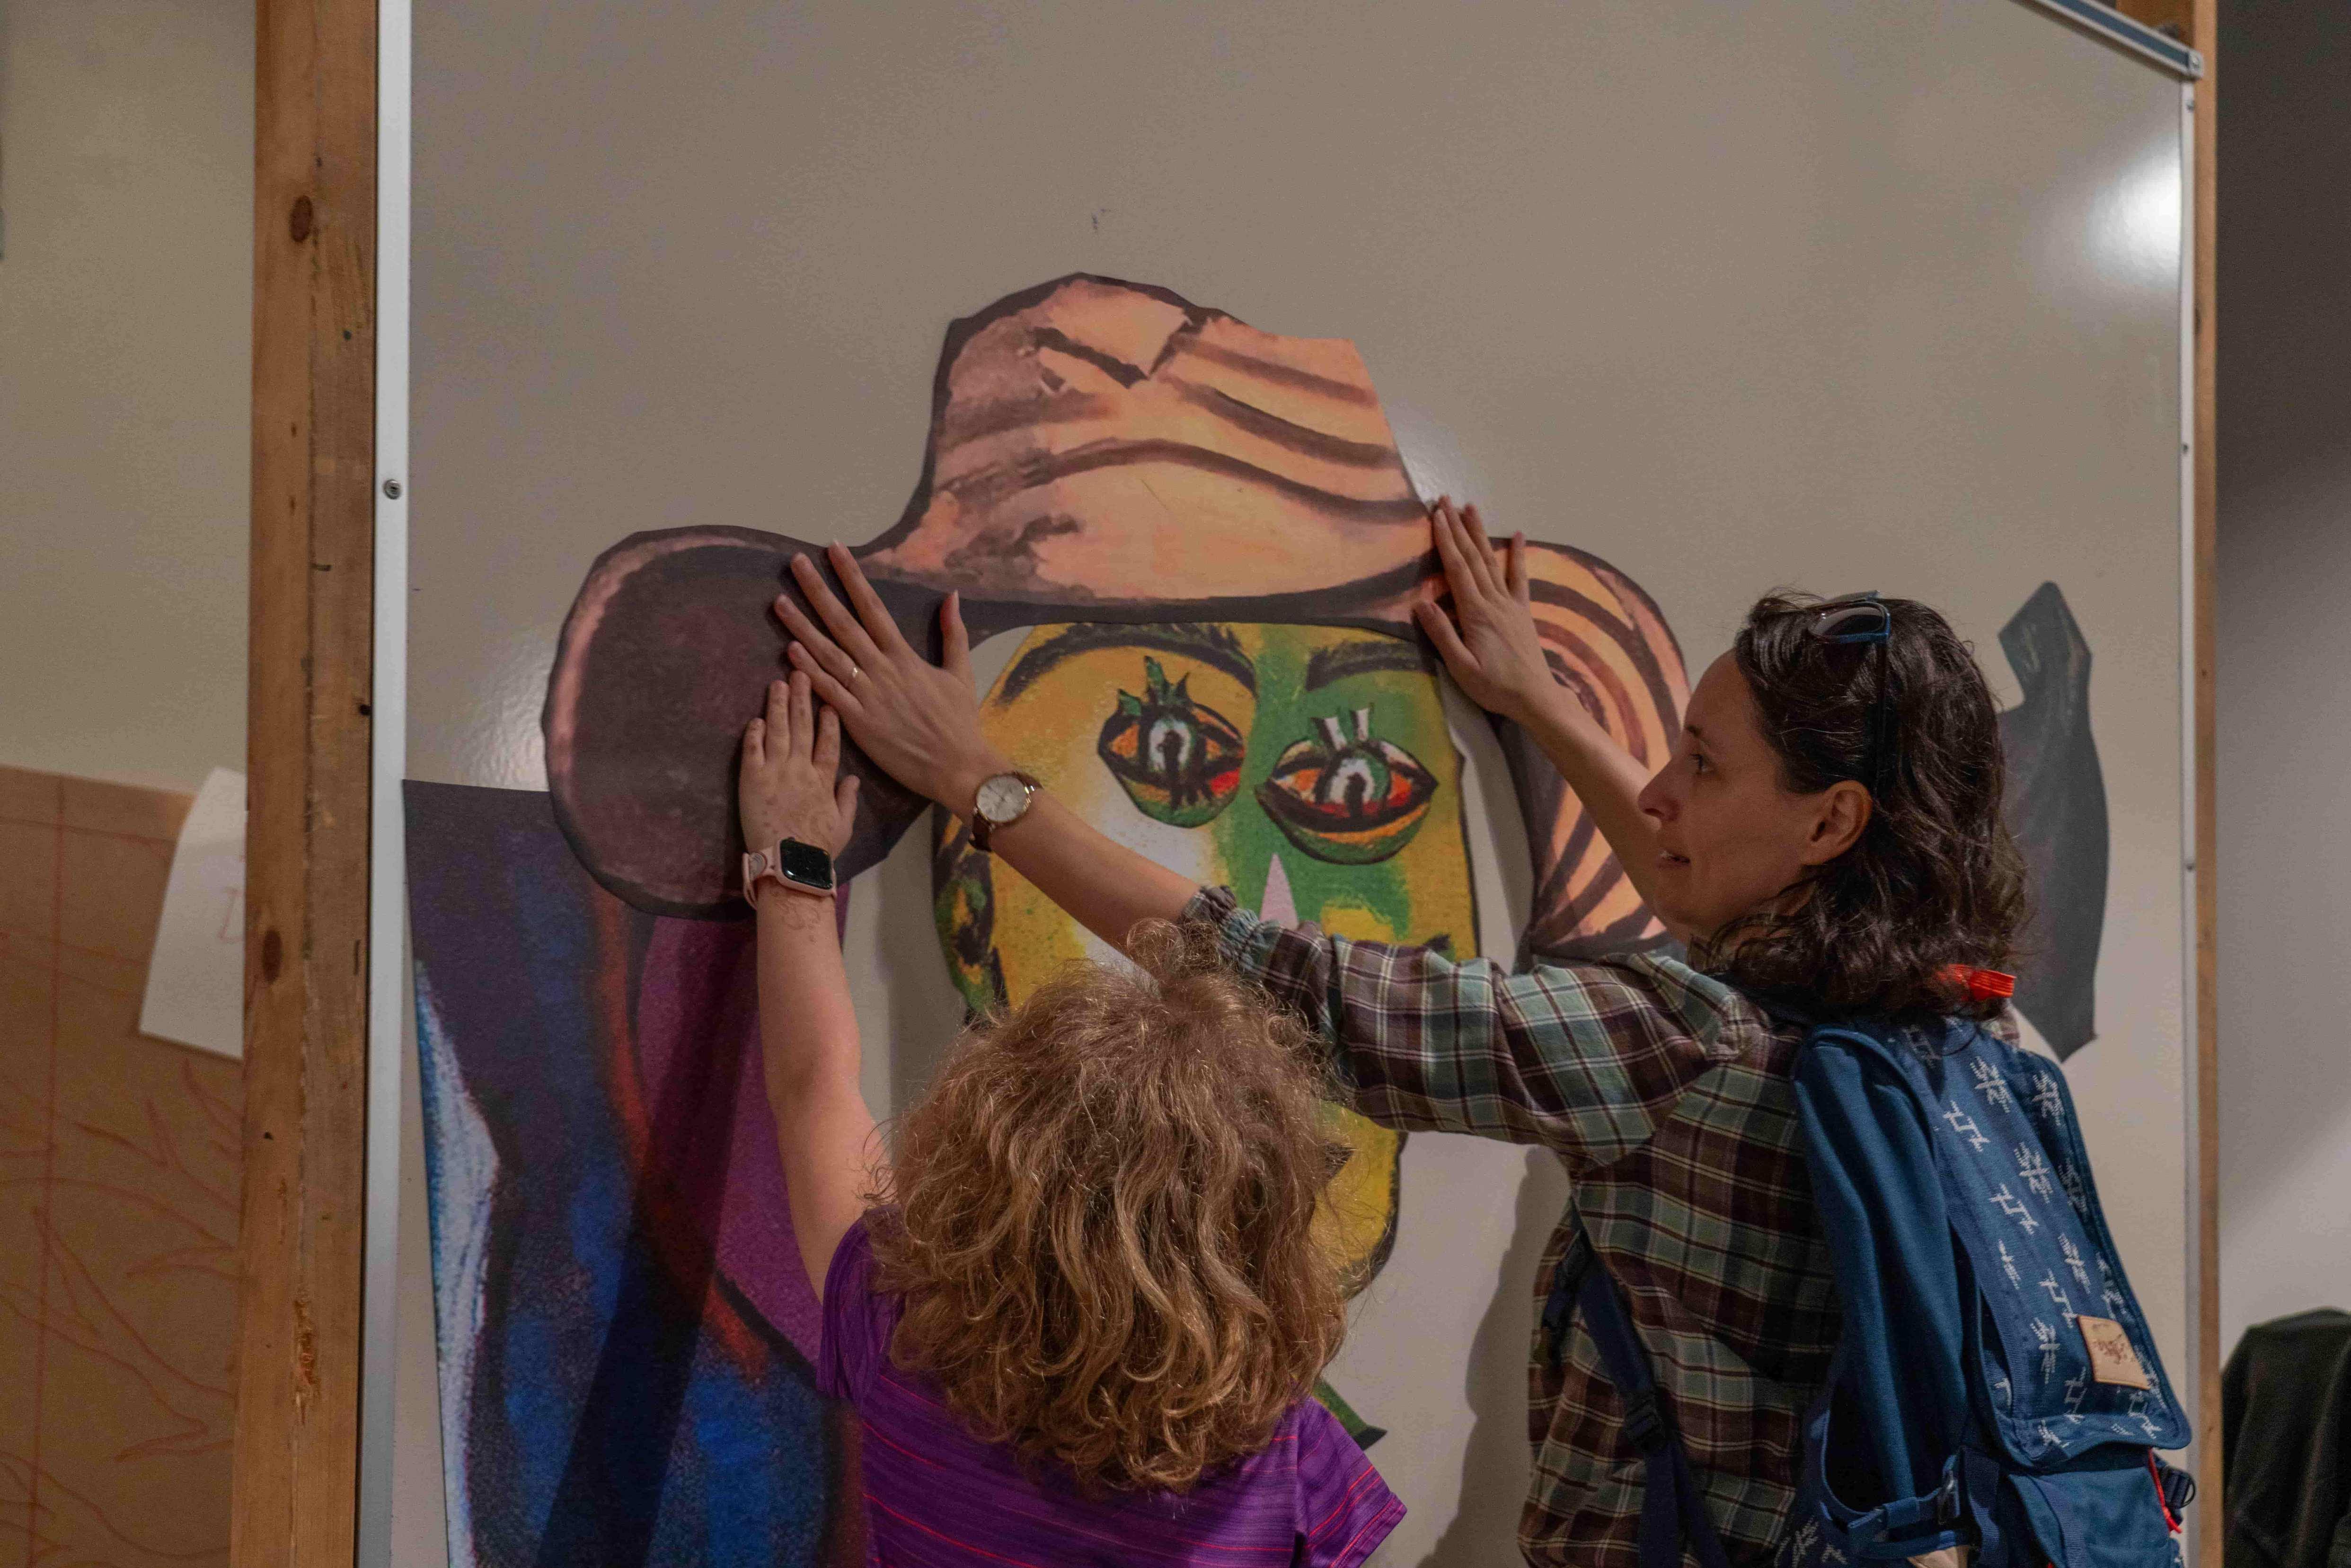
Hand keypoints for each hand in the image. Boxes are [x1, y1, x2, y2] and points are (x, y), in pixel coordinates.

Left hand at [740, 672, 861, 857]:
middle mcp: (801, 769)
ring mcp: (775, 772)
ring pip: (778, 731)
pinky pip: (752, 750)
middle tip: (801, 674)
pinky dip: (754, 733)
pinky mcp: (752, 779)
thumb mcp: (843, 826)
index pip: (828, 742)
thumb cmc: (817, 849)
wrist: (788, 864)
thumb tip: (853, 779)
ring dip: (778, 706)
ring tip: (778, 684)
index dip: (829, 721)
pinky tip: (755, 719)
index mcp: (823, 780)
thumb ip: (847, 800)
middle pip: (802, 727)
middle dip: (802, 698)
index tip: (829, 702)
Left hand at [772, 543, 1008, 811]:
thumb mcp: (961, 672)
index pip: (872, 606)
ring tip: (778, 601)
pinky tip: (790, 650)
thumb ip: (953, 633)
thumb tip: (952, 596)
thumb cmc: (960, 722)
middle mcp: (882, 669)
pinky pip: (829, 692)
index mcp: (904, 656)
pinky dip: (809, 671)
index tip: (833, 550)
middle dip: (817, 591)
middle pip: (843, 622)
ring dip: (801, 626)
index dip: (851, 576)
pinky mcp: (858, 722)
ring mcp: (867, 695)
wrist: (957, 767)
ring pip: (829, 654)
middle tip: (794, 563)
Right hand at [1413, 498, 1559, 725]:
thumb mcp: (1461, 667)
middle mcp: (1494, 601)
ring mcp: (1510, 604)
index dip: (1446, 540)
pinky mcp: (1522, 611)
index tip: (1436, 515)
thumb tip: (1421, 603)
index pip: (1457, 569)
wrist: (1535, 697)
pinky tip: (1518, 535)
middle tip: (1445, 501)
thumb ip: (1442, 634)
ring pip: (1492, 561)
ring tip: (1470, 508)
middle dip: (1458, 528)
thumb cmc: (1494, 687)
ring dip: (1480, 533)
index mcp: (1476, 613)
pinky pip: (1520, 577)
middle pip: (1473, 557)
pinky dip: (1518, 555)